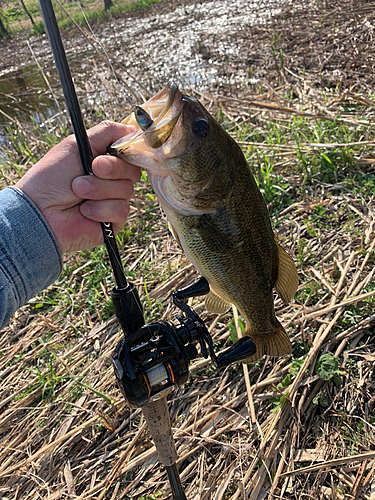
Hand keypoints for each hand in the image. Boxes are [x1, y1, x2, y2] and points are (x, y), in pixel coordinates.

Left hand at [16, 121, 140, 253]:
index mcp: (104, 160)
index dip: (126, 151)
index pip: (130, 152)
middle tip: (93, 168)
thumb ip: (106, 132)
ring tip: (78, 191)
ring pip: (127, 190)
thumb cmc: (52, 177)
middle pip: (133, 170)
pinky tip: (84, 211)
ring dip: (100, 189)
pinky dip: (101, 208)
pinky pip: (121, 210)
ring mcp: (113, 200)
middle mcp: (111, 180)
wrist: (40, 210)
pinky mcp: (113, 220)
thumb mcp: (77, 145)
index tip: (113, 150)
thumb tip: (133, 127)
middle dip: (112, 168)